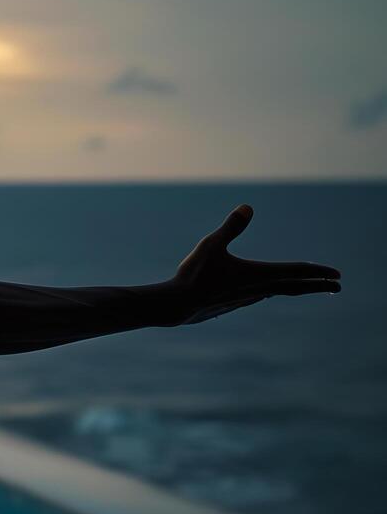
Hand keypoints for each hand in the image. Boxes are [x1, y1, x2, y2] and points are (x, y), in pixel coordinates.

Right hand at [164, 204, 339, 324]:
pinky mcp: (233, 304)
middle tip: (337, 287)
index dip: (318, 272)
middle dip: (317, 286)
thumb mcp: (210, 245)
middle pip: (294, 287)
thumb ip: (231, 227)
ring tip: (304, 287)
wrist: (176, 306)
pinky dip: (271, 292)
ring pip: (278, 292)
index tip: (337, 276)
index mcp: (258, 274)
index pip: (296, 272)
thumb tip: (247, 207)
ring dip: (296, 289)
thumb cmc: (193, 275)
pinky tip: (264, 292)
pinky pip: (259, 296)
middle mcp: (257, 289)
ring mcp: (246, 299)